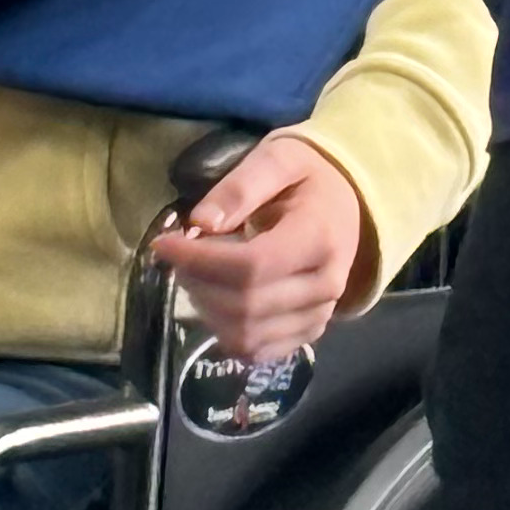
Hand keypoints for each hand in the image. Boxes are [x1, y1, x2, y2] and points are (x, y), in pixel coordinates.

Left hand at [152, 130, 369, 362]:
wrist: (346, 203)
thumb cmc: (307, 178)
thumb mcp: (277, 159)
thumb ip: (240, 187)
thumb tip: (201, 223)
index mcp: (319, 238)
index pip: (252, 266)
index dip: (200, 261)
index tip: (163, 243)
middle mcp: (326, 285)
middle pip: (245, 305)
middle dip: (197, 283)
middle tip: (178, 256)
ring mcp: (319, 315)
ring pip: (246, 335)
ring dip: (206, 309)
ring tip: (196, 275)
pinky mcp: (308, 333)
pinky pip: (257, 351)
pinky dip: (225, 332)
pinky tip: (215, 300)